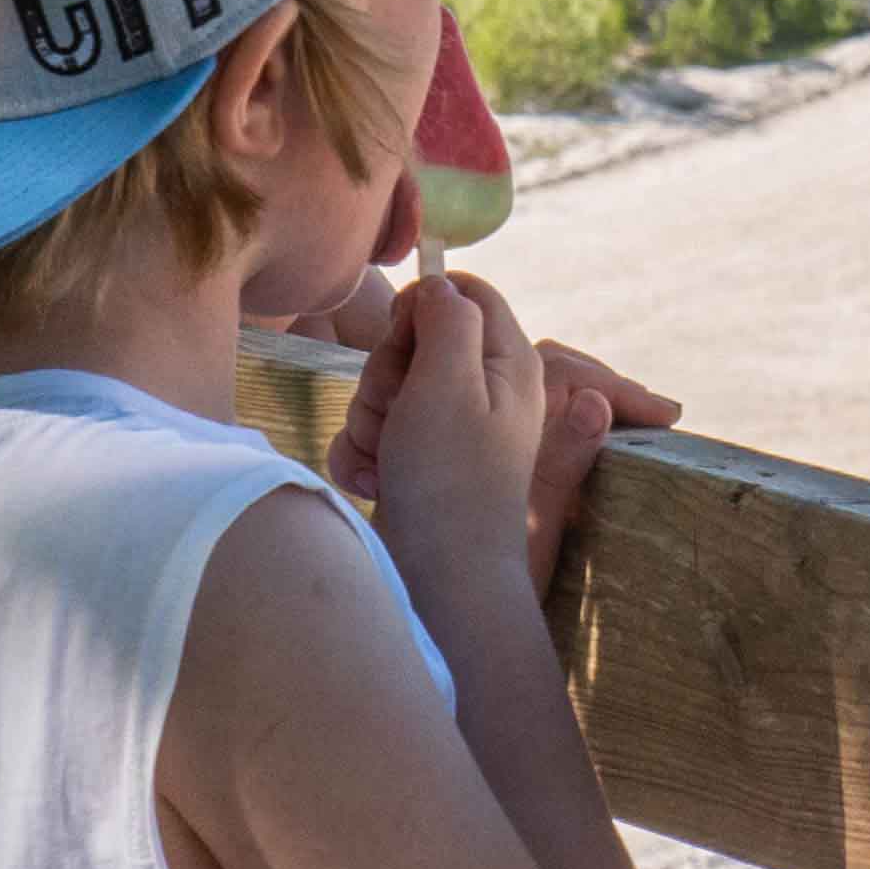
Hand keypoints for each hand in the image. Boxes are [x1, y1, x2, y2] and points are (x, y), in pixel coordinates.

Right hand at [338, 267, 555, 602]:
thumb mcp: (452, 381)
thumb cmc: (450, 479)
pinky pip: (372, 436)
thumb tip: (438, 288)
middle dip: (387, 375)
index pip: (461, 293)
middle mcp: (481, 390)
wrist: (440, 580)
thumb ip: (448, 319)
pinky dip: (364, 457)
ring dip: (370, 421)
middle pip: (413, 341)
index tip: (407, 344)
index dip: (421, 310)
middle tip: (399, 413)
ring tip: (388, 458)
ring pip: (384, 390)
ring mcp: (448, 429)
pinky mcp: (417, 462)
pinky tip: (373, 483)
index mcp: (505, 361)